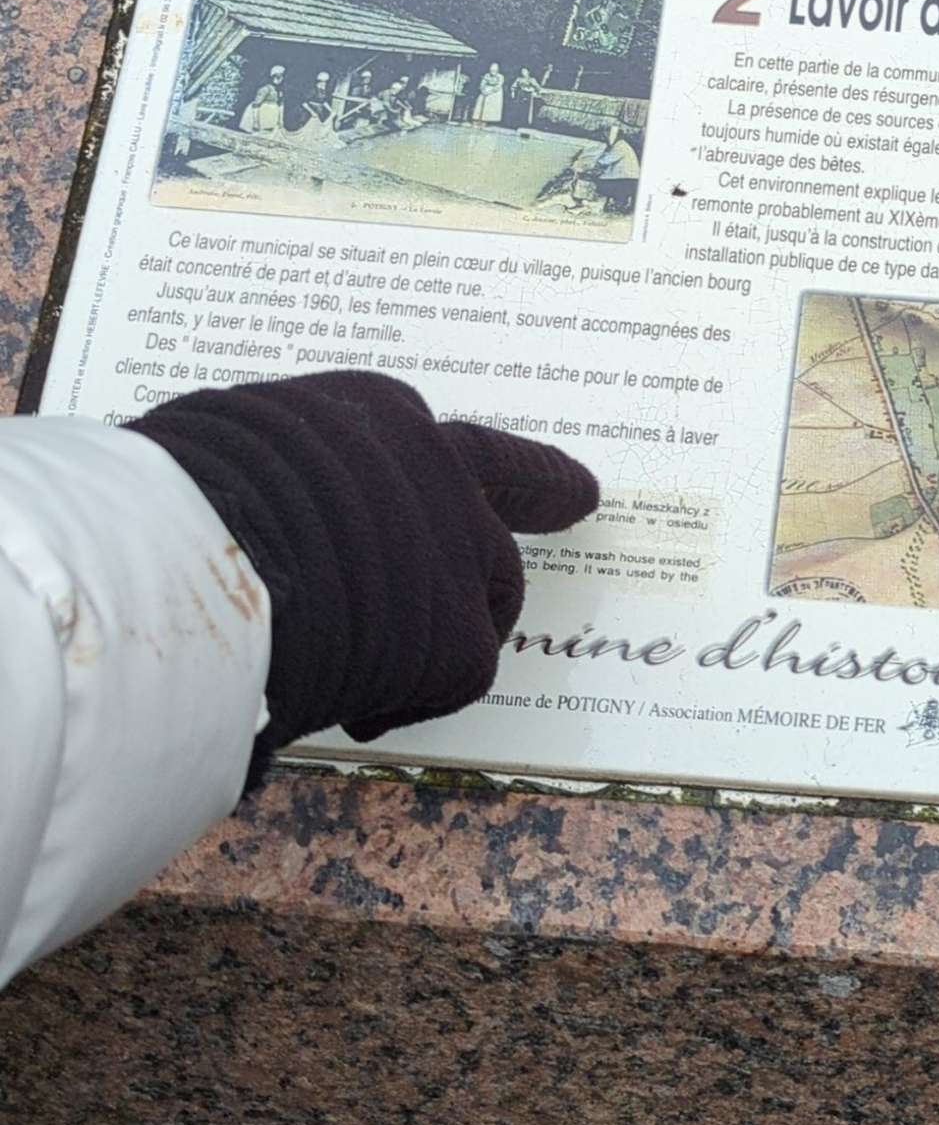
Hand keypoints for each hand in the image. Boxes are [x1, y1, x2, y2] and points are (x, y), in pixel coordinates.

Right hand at [128, 372, 598, 776]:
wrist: (201, 560)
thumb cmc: (180, 498)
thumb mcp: (230, 447)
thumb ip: (285, 473)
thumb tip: (255, 505)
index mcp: (379, 417)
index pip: (456, 446)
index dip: (505, 471)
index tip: (565, 481)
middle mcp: (439, 473)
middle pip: (491, 526)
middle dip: (526, 526)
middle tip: (574, 505)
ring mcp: (458, 556)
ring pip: (481, 608)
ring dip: (435, 642)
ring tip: (373, 673)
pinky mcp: (458, 640)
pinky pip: (447, 680)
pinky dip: (402, 700)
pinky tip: (350, 707)